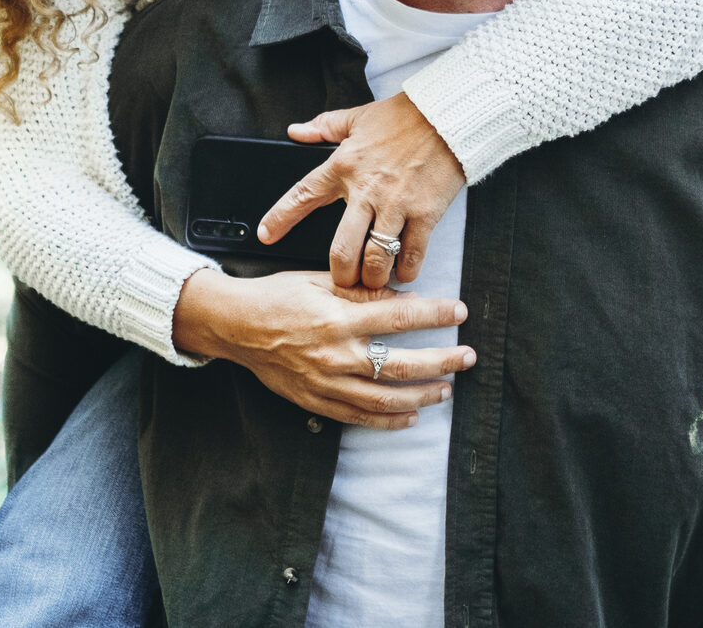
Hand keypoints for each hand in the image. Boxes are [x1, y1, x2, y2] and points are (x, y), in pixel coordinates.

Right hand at [171, 267, 472, 428]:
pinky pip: (359, 417)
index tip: (461, 312)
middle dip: (441, 362)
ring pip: (385, 399)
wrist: (235, 326)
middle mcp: (335, 355)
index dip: (435, 315)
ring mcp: (325, 383)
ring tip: (447, 389)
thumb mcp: (321, 282)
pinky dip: (389, 421)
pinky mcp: (316, 402)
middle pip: (401, 364)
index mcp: (338, 318)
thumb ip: (363, 293)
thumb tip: (405, 298)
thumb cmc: (278, 297)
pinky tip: (412, 416)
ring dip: (422, 396)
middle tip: (467, 357)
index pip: (400, 317)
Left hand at [263, 93, 466, 289]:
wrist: (449, 115)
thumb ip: (325, 126)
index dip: (281, 218)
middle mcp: (366, 191)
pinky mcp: (425, 213)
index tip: (266, 236)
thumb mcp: (358, 117)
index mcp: (344, 166)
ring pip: (376, 259)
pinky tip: (404, 273)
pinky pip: (412, 253)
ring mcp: (396, 205)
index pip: (303, 195)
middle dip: (340, 274)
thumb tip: (296, 130)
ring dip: (372, 278)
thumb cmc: (406, 117)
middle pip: (342, 250)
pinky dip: (406, 269)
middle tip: (343, 280)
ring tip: (373, 282)